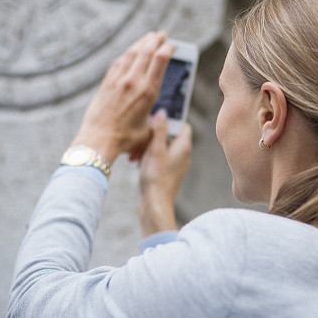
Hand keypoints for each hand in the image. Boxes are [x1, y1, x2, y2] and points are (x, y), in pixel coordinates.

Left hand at [72, 31, 174, 163]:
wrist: (99, 139)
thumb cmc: (125, 138)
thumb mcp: (148, 128)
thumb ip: (156, 118)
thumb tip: (160, 115)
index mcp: (148, 92)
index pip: (161, 60)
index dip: (168, 48)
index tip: (172, 45)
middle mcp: (133, 82)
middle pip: (146, 52)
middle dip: (156, 40)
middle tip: (161, 34)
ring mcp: (118, 80)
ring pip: (131, 53)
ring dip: (141, 43)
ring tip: (148, 37)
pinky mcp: (107, 82)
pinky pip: (119, 62)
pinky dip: (127, 54)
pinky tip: (131, 51)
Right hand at [137, 109, 191, 235]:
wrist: (154, 205)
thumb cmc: (156, 177)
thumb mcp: (155, 149)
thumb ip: (159, 129)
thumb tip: (163, 112)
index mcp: (183, 147)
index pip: (182, 125)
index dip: (169, 121)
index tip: (153, 122)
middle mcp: (182, 155)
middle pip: (169, 136)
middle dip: (152, 136)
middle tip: (139, 140)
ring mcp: (175, 165)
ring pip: (161, 148)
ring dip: (147, 147)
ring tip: (134, 154)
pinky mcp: (166, 173)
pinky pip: (157, 159)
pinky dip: (147, 157)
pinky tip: (136, 162)